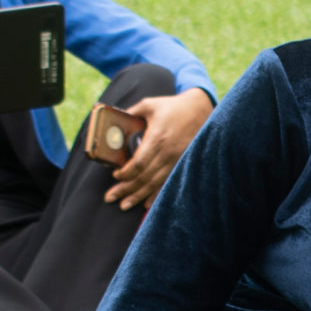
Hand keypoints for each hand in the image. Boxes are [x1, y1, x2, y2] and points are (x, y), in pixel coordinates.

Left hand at [104, 90, 212, 210]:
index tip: (115, 175)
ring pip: (155, 183)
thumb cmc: (172, 107)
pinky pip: (167, 183)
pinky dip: (156, 195)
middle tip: (110, 198)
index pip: (139, 164)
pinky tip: (146, 204)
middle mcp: (167, 153)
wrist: (200, 109)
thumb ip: (130, 114)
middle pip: (144, 177)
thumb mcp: (149, 105)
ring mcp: (176, 160)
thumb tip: (112, 123)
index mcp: (157, 138)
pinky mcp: (182, 163)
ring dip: (138, 196)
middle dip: (126, 189)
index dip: (125, 173)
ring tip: (124, 205)